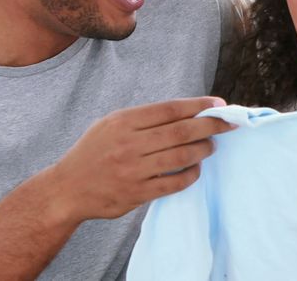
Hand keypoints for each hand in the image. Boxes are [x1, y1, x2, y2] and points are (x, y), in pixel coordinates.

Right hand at [45, 97, 234, 221]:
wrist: (66, 189)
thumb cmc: (94, 152)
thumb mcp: (110, 124)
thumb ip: (144, 118)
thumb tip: (187, 111)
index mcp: (122, 121)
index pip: (170, 109)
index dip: (198, 104)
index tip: (219, 103)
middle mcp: (128, 144)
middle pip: (181, 131)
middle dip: (211, 125)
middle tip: (229, 123)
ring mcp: (133, 170)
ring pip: (182, 156)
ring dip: (204, 149)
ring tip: (212, 145)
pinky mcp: (137, 194)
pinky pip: (174, 183)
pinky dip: (191, 174)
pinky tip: (196, 168)